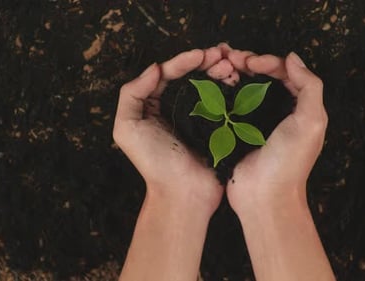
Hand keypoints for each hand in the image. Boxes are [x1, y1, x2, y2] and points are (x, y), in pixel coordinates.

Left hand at [114, 47, 239, 280]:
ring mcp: (197, 118)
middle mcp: (174, 109)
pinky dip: (231, 88)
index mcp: (152, 106)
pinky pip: (224, 102)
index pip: (167, 74)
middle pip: (191, 76)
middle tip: (223, 53)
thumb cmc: (153, 162)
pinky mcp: (216, 128)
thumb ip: (132, 94)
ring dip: (220, 71)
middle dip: (206, 61)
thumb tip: (155, 68)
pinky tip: (237, 80)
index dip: (183, 60)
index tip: (201, 54)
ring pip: (209, 85)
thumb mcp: (126, 128)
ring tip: (232, 65)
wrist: (183, 193)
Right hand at [224, 51, 327, 216]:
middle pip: (263, 78)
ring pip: (246, 89)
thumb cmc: (290, 160)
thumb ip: (310, 86)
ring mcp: (256, 122)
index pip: (285, 73)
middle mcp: (279, 111)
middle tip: (230, 57)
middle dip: (248, 64)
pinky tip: (213, 86)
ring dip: (234, 75)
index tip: (250, 62)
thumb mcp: (311, 121)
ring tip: (220, 66)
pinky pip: (231, 106)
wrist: (264, 195)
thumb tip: (292, 58)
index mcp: (300, 107)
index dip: (268, 62)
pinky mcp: (237, 132)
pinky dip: (223, 93)